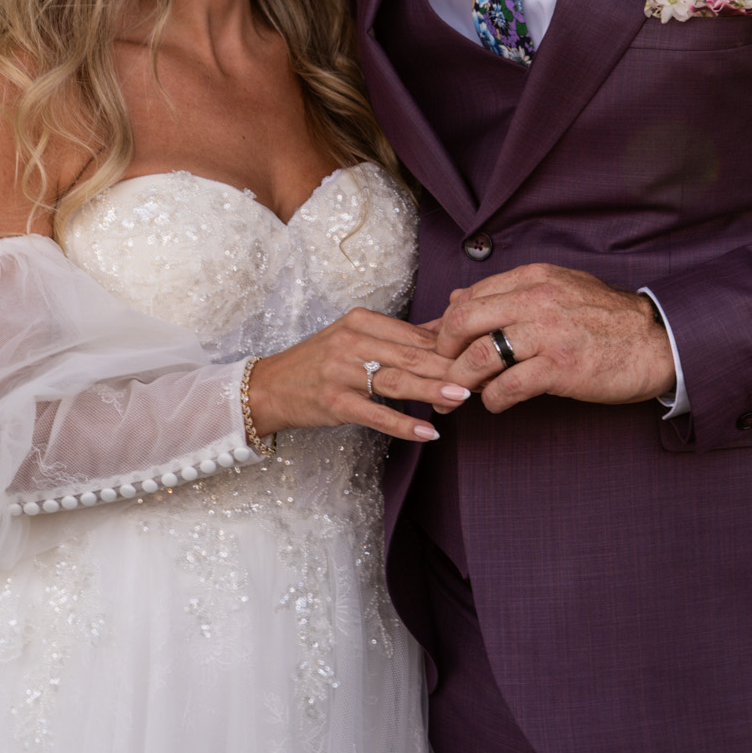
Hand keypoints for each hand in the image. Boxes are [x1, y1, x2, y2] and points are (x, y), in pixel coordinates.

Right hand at [246, 308, 471, 443]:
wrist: (269, 387)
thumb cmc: (318, 363)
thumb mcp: (354, 339)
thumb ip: (398, 338)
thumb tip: (446, 333)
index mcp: (361, 320)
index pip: (414, 334)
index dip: (449, 348)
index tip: (477, 358)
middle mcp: (351, 342)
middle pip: (410, 355)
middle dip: (448, 368)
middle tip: (481, 377)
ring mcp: (341, 373)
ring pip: (396, 381)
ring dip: (432, 390)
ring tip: (461, 397)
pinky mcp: (334, 403)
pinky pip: (376, 415)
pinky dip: (404, 425)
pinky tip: (428, 432)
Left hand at [434, 264, 675, 414]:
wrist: (656, 342)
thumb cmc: (604, 319)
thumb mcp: (557, 289)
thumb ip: (507, 293)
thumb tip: (454, 301)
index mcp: (533, 278)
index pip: (469, 296)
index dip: (447, 324)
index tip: (443, 347)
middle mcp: (537, 300)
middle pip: (464, 321)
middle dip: (443, 350)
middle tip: (442, 370)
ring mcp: (549, 333)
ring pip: (480, 355)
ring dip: (461, 380)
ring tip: (462, 394)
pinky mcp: (561, 367)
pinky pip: (508, 386)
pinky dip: (493, 400)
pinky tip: (496, 403)